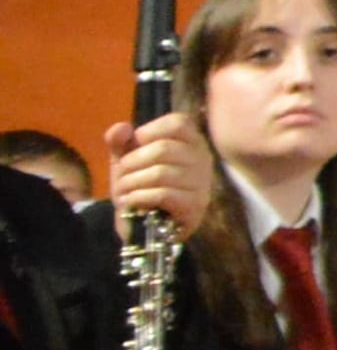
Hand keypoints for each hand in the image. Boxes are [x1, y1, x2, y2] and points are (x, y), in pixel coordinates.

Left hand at [102, 112, 214, 232]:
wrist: (145, 226)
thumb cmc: (140, 187)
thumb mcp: (126, 161)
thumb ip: (120, 142)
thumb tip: (121, 128)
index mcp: (191, 142)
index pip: (179, 123)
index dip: (151, 131)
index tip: (135, 145)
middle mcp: (203, 159)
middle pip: (164, 148)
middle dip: (132, 162)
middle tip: (121, 175)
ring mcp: (202, 183)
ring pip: (161, 173)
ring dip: (132, 182)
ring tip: (123, 191)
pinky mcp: (195, 206)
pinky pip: (163, 194)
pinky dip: (139, 197)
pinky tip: (132, 201)